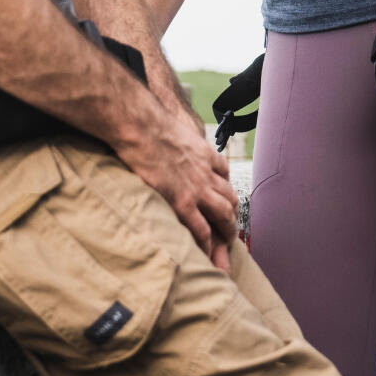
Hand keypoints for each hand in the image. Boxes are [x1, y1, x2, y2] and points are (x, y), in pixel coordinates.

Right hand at [116, 99, 237, 269]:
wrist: (142, 127)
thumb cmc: (148, 123)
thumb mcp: (171, 128)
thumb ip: (173, 137)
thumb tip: (159, 135)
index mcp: (203, 153)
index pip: (223, 173)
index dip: (224, 186)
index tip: (222, 196)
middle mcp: (207, 172)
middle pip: (230, 196)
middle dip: (233, 213)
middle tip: (230, 226)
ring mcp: (198, 189)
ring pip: (224, 214)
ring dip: (228, 230)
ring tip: (226, 243)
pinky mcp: (183, 203)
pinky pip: (202, 229)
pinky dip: (207, 243)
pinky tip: (206, 252)